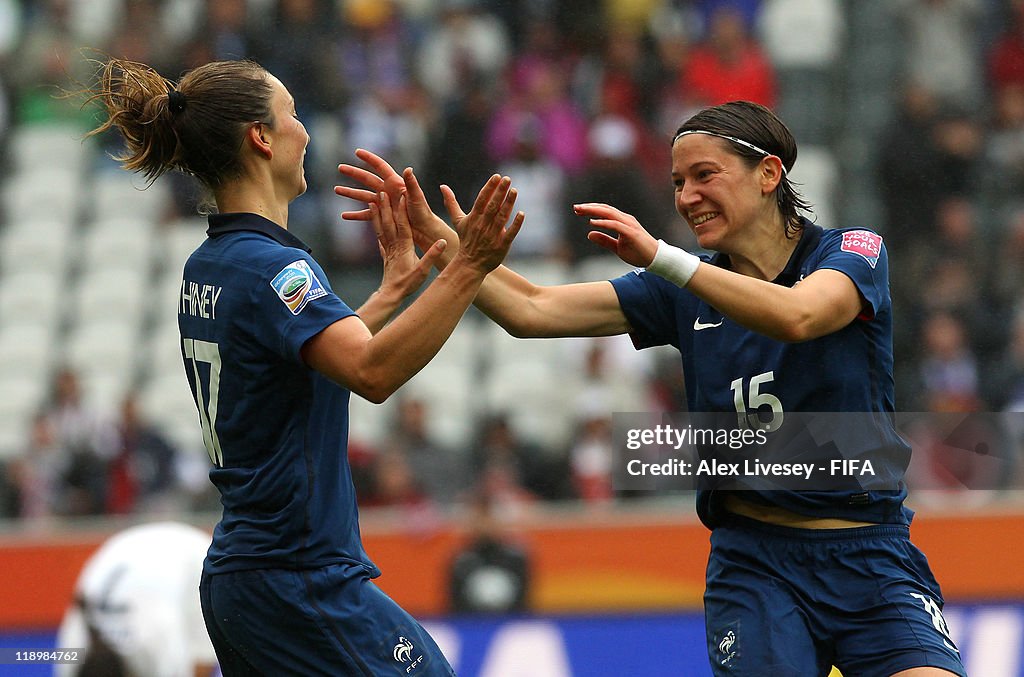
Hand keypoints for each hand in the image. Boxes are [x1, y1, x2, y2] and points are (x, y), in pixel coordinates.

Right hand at [336, 149, 450, 250]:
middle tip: (340, 167)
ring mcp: (383, 203)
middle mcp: (387, 190)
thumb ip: (411, 183)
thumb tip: (408, 169)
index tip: (357, 152)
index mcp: (395, 183)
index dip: (369, 159)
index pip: (380, 167)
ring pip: (363, 196)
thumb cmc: (422, 211)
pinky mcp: (382, 215)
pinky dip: (355, 215)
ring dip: (350, 193)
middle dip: (353, 173)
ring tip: (336, 190)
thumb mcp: (416, 196)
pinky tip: (344, 216)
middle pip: (367, 179)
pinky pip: (366, 214)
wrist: (422, 228)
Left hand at [370, 191, 447, 300]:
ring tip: (373, 201)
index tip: (402, 196)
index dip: (402, 210)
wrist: (391, 294)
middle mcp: (394, 246)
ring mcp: (388, 250)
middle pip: (388, 223)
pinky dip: (376, 228)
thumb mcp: (423, 270)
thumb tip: (442, 242)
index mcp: (404, 247)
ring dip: (377, 214)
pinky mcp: (385, 256)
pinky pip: (380, 238)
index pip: (404, 225)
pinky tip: (374, 224)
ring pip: (381, 228)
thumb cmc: (408, 283)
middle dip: (385, 207)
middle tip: (381, 192)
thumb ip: (432, 255)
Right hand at [454, 174, 523, 273]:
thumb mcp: (458, 221)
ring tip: (514, 191)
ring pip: (502, 217)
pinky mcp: (501, 245)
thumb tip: (442, 186)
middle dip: (500, 192)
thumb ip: (451, 203)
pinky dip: (516, 224)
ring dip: (508, 204)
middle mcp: (483, 225)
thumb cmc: (466, 240)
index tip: (496, 176)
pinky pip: (510, 233)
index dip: (489, 188)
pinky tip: (522, 213)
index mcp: (473, 218)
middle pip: (492, 206)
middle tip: (507, 179)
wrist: (470, 264)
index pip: (481, 200)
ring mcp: (492, 235)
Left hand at [573, 202, 658, 267]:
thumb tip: (589, 234)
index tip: (578, 210)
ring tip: (581, 211)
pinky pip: (616, 225)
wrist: (656, 259)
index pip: (605, 211)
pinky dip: (604, 222)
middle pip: (605, 209)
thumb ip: (604, 240)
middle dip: (590, 207)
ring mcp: (629, 225)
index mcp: (622, 221)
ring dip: (594, 211)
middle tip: (575, 207)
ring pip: (609, 213)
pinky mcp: (632, 233)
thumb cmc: (638, 252)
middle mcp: (625, 220)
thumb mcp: (617, 247)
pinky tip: (593, 222)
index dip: (591, 209)